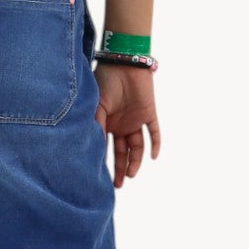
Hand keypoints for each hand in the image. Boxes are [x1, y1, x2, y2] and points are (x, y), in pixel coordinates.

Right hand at [93, 62, 160, 186]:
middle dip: (120, 169)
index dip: (104, 162)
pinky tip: (154, 157)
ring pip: (137, 146)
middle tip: (117, 185)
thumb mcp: (96, 106)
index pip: (106, 147)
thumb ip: (96, 126)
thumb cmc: (105, 81)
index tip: (100, 178)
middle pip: (122, 151)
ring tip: (130, 175)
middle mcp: (121, 124)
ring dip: (135, 161)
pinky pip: (154, 132)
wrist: (123, 63)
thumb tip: (92, 150)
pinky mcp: (149, 113)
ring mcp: (135, 120)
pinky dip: (155, 144)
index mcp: (106, 123)